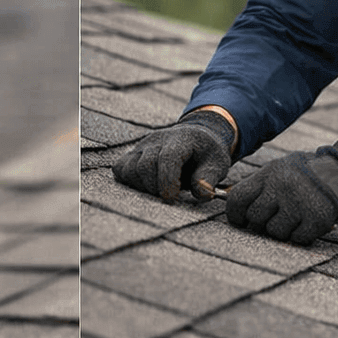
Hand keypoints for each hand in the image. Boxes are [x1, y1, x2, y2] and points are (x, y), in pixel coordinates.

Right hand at [113, 110, 233, 201]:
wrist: (195, 137)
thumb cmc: (206, 153)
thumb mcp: (217, 163)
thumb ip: (209, 179)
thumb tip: (203, 193)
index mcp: (181, 139)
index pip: (168, 157)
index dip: (167, 180)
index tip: (171, 199)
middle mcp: (158, 140)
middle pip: (145, 165)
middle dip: (156, 188)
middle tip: (170, 197)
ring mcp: (143, 145)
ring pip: (130, 168)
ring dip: (143, 186)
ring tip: (160, 190)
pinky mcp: (133, 153)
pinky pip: (120, 168)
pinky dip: (129, 181)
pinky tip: (146, 186)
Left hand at [226, 132, 337, 245]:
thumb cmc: (309, 173)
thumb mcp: (282, 169)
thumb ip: (261, 186)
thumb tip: (238, 207)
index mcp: (270, 173)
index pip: (238, 198)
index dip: (236, 215)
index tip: (242, 221)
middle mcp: (282, 187)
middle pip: (255, 219)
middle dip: (261, 224)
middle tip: (275, 219)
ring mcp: (299, 202)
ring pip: (275, 232)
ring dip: (283, 231)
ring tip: (295, 219)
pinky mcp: (317, 218)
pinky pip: (297, 239)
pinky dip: (302, 235)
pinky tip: (308, 223)